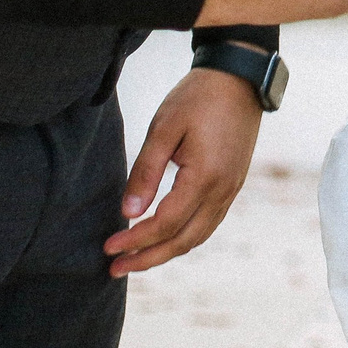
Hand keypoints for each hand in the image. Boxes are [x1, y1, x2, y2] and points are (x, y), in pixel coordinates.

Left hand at [105, 65, 262, 276]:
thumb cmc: (199, 97)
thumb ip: (145, 172)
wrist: (240, 77)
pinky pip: (208, 222)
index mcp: (205, 177)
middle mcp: (223, 190)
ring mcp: (231, 189)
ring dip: (166, 252)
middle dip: (148, 259)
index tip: (108, 248)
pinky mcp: (232, 184)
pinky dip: (184, 238)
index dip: (135, 239)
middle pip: (184, 241)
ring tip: (136, 261)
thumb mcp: (164, 128)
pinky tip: (165, 238)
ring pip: (198, 236)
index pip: (165, 223)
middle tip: (115, 270)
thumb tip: (128, 212)